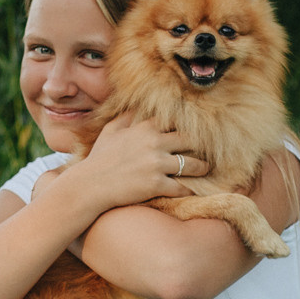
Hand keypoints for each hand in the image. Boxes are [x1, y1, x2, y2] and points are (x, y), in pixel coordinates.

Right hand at [64, 113, 194, 210]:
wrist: (90, 185)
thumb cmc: (99, 159)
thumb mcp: (110, 132)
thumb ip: (125, 118)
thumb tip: (135, 109)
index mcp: (145, 128)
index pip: (174, 122)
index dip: (187, 127)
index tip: (196, 131)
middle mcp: (154, 143)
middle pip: (189, 140)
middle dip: (200, 146)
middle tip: (208, 149)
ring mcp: (157, 164)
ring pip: (191, 164)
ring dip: (201, 167)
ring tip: (206, 169)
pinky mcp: (156, 184)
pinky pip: (181, 187)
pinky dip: (188, 189)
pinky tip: (193, 189)